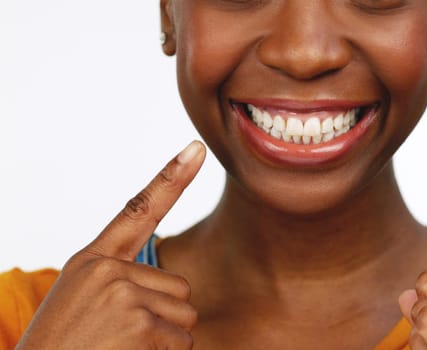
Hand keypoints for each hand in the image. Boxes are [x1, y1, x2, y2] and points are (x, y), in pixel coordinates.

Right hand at [16, 141, 205, 349]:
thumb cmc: (63, 346)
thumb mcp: (82, 301)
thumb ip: (122, 283)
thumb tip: (177, 292)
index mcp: (93, 261)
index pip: (138, 210)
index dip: (171, 177)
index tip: (197, 149)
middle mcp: (108, 269)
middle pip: (179, 287)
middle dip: (164, 317)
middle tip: (121, 337)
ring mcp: (123, 293)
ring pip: (185, 315)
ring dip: (164, 340)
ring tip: (121, 349)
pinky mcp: (138, 324)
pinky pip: (182, 341)